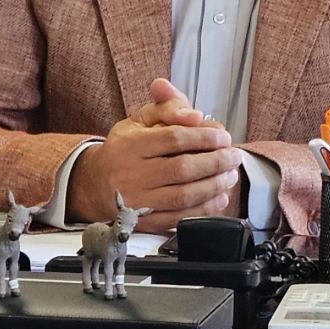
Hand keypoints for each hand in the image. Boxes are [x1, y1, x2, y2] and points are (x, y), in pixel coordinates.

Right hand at [68, 79, 242, 230]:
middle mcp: (131, 174)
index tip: (224, 138)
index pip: (174, 138)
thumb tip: (194, 113)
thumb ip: (169, 106)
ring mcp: (136, 201)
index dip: (205, 138)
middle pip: (182, 169)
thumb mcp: (141, 118)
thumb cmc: (125, 147)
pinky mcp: (142, 222)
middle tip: (234, 157)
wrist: (96, 182)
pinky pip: (177, 218)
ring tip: (230, 175)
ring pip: (183, 196)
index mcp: (131, 144)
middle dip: (216, 162)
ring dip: (214, 186)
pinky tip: (219, 198)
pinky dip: (203, 209)